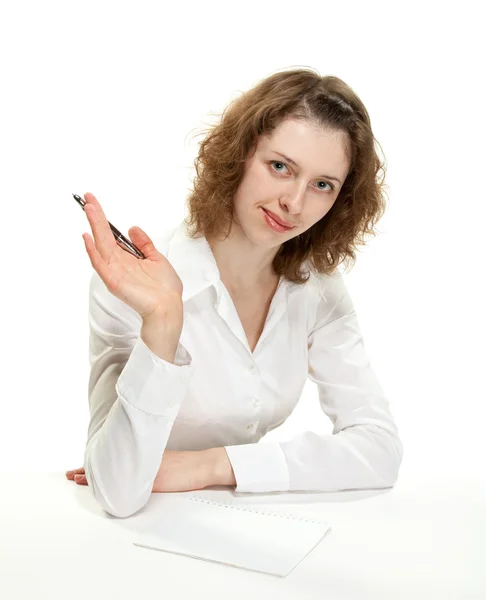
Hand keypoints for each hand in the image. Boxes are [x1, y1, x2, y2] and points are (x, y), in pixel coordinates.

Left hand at [65, 450, 212, 491]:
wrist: (202, 465)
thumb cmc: (186, 466)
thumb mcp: (163, 463)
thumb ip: (147, 466)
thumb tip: (132, 475)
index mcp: (142, 458)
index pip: (114, 459)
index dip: (96, 464)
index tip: (80, 468)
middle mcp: (141, 462)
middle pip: (110, 464)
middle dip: (89, 470)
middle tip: (71, 474)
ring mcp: (146, 470)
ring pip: (116, 472)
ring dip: (96, 476)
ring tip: (78, 478)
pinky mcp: (153, 479)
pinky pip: (130, 482)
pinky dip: (115, 484)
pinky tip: (103, 487)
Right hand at [81, 192, 183, 320]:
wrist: (168, 306)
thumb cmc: (165, 288)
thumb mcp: (156, 259)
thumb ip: (144, 244)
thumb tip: (133, 228)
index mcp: (127, 258)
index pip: (111, 235)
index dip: (103, 219)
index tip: (94, 203)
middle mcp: (118, 263)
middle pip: (103, 236)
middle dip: (95, 216)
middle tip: (87, 198)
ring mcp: (114, 271)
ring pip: (100, 245)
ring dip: (94, 226)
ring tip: (88, 208)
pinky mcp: (113, 281)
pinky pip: (100, 264)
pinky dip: (92, 251)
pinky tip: (87, 237)